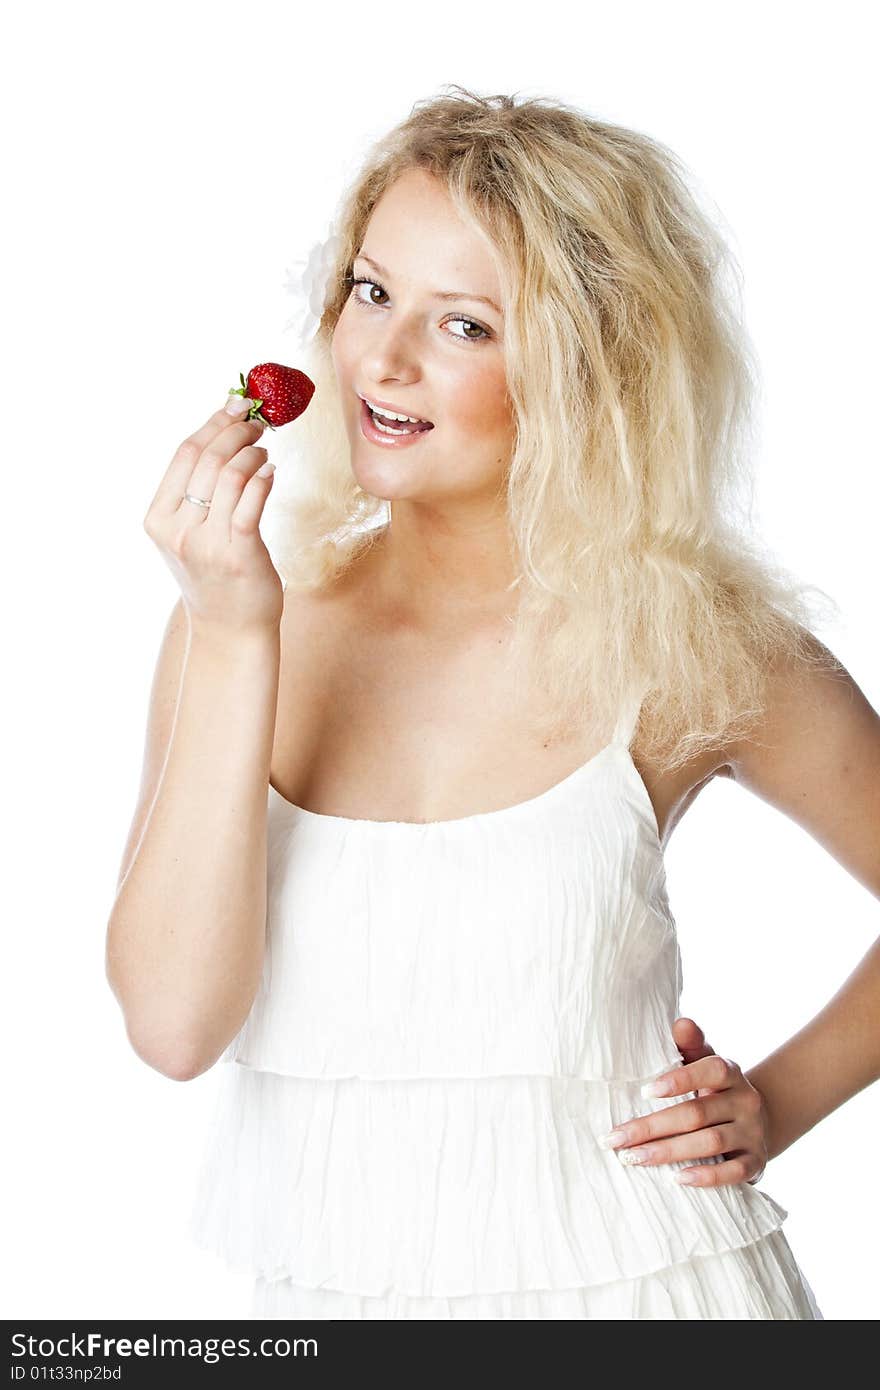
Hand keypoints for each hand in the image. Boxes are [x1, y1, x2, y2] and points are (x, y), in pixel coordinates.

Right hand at [143, 397, 282, 637]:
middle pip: (207, 458)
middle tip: (257, 422)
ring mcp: (206, 543)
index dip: (212, 423)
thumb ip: (197, 493)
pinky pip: (251, 502)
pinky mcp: (238, 553)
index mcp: (158, 519)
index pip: (184, 454)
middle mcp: (178, 530)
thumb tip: (224, 435)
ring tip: (264, 451)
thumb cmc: (214, 576)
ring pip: (230, 475)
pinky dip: (263, 478)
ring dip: (252, 453)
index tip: (235, 405)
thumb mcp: (190, 534)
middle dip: (236, 431)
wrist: (228, 629)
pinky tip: (270, 472)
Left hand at [598, 1017, 769, 1186]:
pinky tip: (676, 1179)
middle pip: (697, 1113)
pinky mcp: (756, 1162)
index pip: (710, 1069)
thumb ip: (690, 1045)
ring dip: (668, 1152)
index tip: (645, 1091)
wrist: (755, 1121)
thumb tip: (681, 1022)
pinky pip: (733, 1173)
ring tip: (633, 1158)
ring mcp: (753, 1133)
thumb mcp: (703, 1063)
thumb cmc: (713, 1089)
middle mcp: (745, 1101)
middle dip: (652, 1127)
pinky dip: (705, 1177)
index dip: (680, 1079)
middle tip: (616, 1138)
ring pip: (710, 1143)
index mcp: (730, 1073)